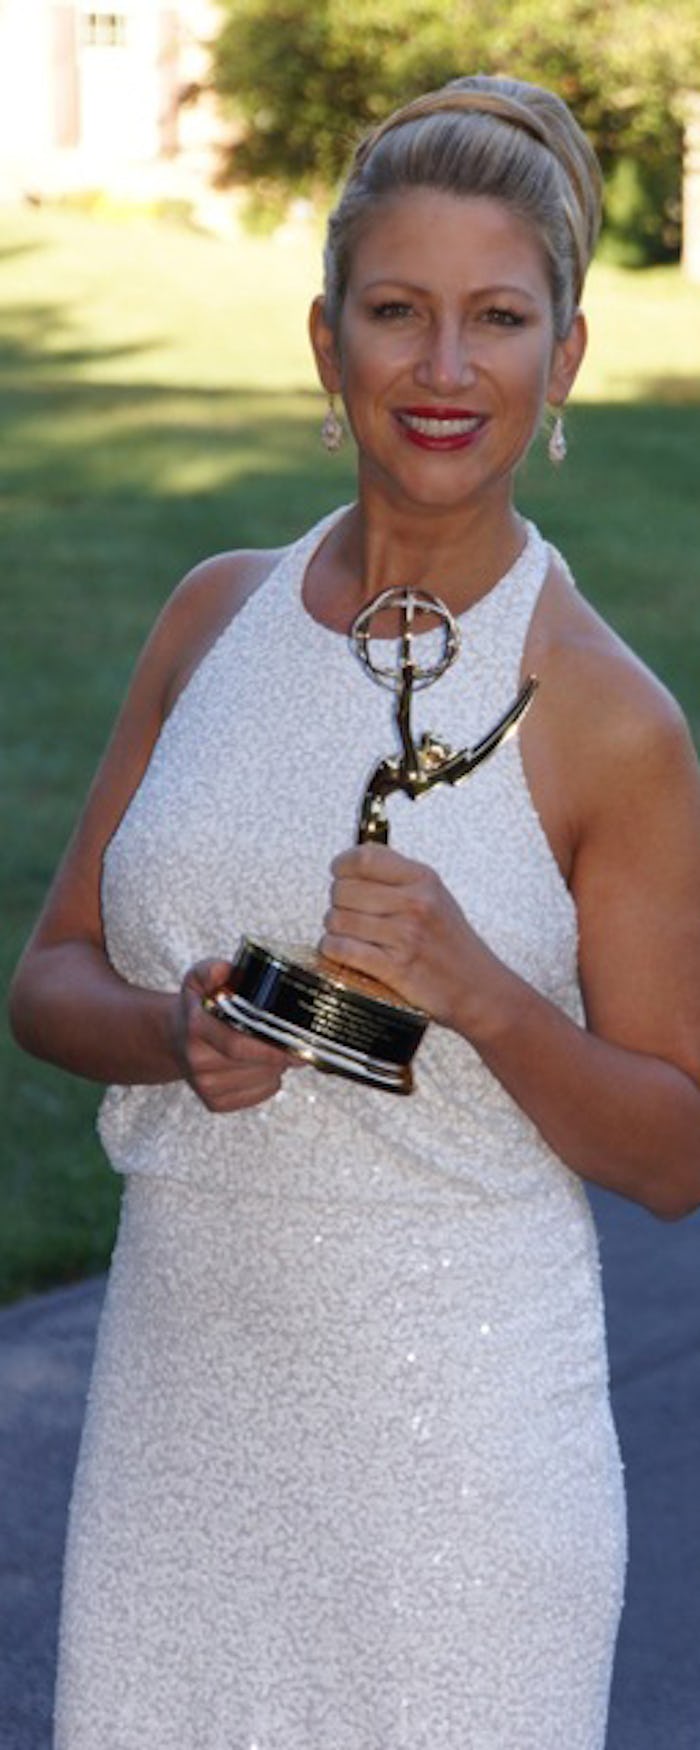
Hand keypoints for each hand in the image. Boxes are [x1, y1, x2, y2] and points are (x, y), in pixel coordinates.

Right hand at [174, 958, 303, 1112]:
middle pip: (256, 1064)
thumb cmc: (199, 1005)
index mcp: (196, 1028)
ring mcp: (204, 1086)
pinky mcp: (214, 1104)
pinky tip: (260, 1065)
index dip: (270, 1047)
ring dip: (277, 1065)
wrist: (175, 1038)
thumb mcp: (199, 978)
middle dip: (282, 1054)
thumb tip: (225, 971)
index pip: (237, 1044)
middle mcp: (197, 1061)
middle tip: (295, 1041)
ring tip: (271, 1048)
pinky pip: (260, 1094)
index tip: (297, 1042)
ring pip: (263, 1080)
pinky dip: (270, 1080)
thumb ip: (212, 969)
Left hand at [321, 843, 488, 1029]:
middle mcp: (415, 903)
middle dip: (337, 903)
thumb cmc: (454, 946)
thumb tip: (354, 865)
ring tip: (347, 934)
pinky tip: (340, 950)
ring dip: (334, 929)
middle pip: (344, 890)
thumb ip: (399, 879)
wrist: (479, 989)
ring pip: (338, 920)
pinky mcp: (395, 967)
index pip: (364, 858)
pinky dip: (333, 950)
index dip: (341, 865)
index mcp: (423, 880)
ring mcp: (405, 936)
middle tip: (346, 913)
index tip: (339, 873)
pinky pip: (342, 949)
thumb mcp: (436, 898)